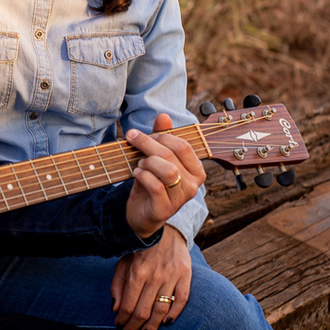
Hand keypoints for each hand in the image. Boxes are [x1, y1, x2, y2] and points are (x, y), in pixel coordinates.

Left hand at [111, 226, 191, 329]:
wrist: (166, 230)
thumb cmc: (141, 249)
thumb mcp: (123, 262)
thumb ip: (118, 285)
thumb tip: (115, 308)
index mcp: (136, 273)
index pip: (128, 305)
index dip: (122, 320)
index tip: (119, 327)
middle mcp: (154, 276)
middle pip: (143, 311)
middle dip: (134, 327)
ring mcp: (171, 276)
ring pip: (161, 309)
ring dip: (153, 326)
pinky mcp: (185, 275)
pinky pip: (181, 299)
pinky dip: (175, 313)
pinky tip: (166, 322)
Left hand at [124, 112, 205, 238]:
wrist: (142, 213)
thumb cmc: (151, 183)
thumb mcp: (156, 158)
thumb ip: (161, 137)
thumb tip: (163, 115)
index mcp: (196, 170)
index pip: (183, 146)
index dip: (162, 136)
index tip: (143, 135)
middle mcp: (193, 185)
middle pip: (172, 155)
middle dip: (148, 144)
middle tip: (133, 141)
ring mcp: (180, 198)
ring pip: (167, 171)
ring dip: (148, 162)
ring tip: (140, 164)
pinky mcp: (165, 209)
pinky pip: (156, 186)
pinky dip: (143, 175)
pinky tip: (137, 173)